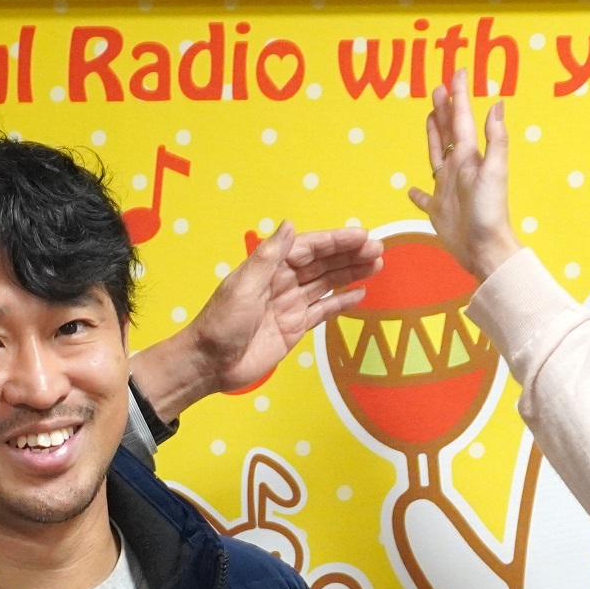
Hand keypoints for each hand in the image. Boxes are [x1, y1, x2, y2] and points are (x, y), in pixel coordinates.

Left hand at [128, 220, 383, 422]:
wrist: (211, 363)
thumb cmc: (222, 322)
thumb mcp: (244, 285)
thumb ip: (268, 256)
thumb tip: (289, 224)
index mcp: (270, 267)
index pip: (309, 247)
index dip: (335, 240)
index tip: (362, 236)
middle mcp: (283, 281)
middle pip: (322, 262)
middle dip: (350, 254)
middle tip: (378, 250)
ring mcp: (291, 304)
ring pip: (327, 283)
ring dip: (351, 272)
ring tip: (377, 264)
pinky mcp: (295, 327)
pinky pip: (323, 310)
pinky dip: (341, 301)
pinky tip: (361, 294)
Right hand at [410, 70, 521, 281]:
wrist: (484, 248)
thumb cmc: (490, 210)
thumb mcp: (494, 170)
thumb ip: (495, 137)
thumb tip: (497, 102)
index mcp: (468, 156)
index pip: (462, 119)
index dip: (459, 96)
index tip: (456, 73)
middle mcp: (457, 168)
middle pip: (447, 132)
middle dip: (444, 109)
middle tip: (437, 88)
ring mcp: (446, 188)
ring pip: (435, 155)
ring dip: (432, 135)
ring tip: (430, 117)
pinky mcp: (437, 210)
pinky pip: (423, 197)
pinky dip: (416, 192)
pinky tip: (410, 188)